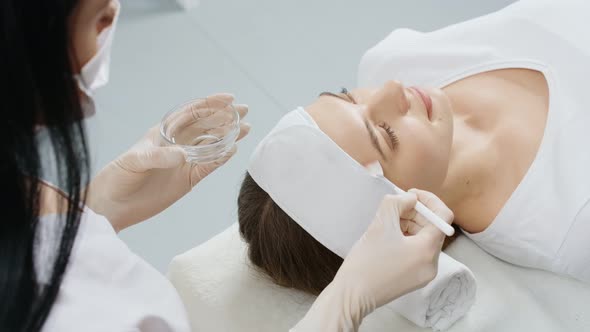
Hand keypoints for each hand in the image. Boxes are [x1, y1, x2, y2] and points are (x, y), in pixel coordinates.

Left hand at [87, 93, 249, 231]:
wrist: (113, 205)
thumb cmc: (118, 176)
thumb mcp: (134, 161)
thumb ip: (159, 157)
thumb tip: (184, 154)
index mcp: (164, 132)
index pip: (192, 113)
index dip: (211, 104)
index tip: (229, 99)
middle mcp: (177, 144)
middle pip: (207, 126)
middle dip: (226, 117)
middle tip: (244, 110)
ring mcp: (185, 161)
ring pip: (212, 145)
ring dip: (229, 136)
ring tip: (246, 128)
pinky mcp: (189, 179)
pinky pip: (210, 166)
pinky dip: (222, 158)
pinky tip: (233, 150)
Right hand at [292, 190, 452, 330]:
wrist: (352, 294)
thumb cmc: (366, 261)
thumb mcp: (381, 224)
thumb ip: (397, 203)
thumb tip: (410, 199)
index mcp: (427, 250)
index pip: (443, 216)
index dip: (429, 200)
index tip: (409, 195)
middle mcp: (431, 264)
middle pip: (433, 228)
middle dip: (416, 213)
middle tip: (394, 207)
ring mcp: (423, 274)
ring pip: (424, 240)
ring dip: (409, 225)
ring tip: (387, 223)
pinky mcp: (414, 279)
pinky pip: (417, 253)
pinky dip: (406, 240)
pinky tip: (387, 238)